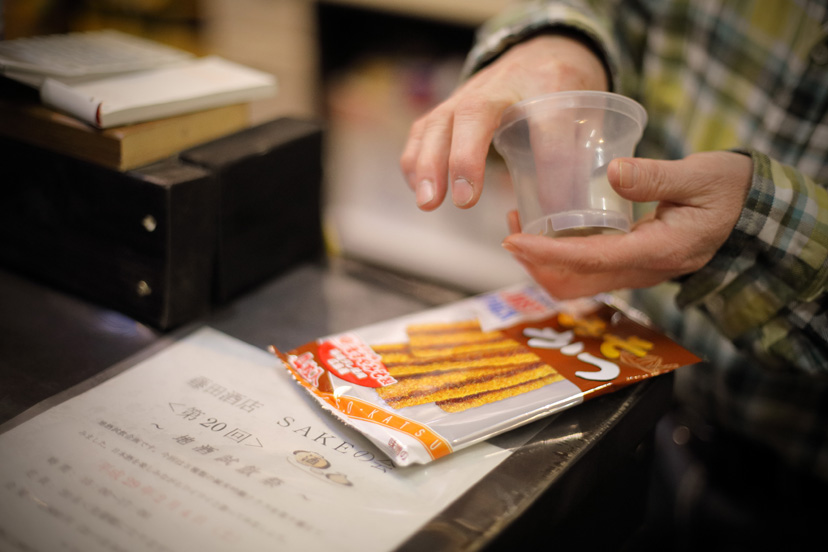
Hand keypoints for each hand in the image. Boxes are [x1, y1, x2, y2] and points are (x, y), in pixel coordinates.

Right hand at [400, 34, 607, 210]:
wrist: (542, 51)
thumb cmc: (563, 92)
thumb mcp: (587, 115)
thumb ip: (579, 155)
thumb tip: (567, 210)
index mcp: (552, 83)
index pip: (552, 124)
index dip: (552, 166)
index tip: (552, 203)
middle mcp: (502, 84)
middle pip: (475, 114)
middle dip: (465, 159)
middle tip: (464, 201)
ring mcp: (467, 93)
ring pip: (439, 122)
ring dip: (429, 165)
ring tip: (428, 203)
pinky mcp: (447, 107)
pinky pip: (422, 131)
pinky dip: (415, 160)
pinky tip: (418, 189)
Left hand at [501, 151, 753, 298]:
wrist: (752, 215)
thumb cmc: (729, 191)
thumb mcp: (701, 175)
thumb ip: (657, 176)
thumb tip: (611, 171)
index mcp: (656, 252)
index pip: (589, 259)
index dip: (546, 252)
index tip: (513, 238)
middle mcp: (641, 271)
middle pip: (574, 281)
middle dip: (535, 262)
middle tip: (509, 229)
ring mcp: (636, 273)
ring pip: (577, 283)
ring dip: (543, 263)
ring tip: (520, 227)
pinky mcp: (632, 266)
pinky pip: (587, 272)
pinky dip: (559, 258)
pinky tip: (547, 230)